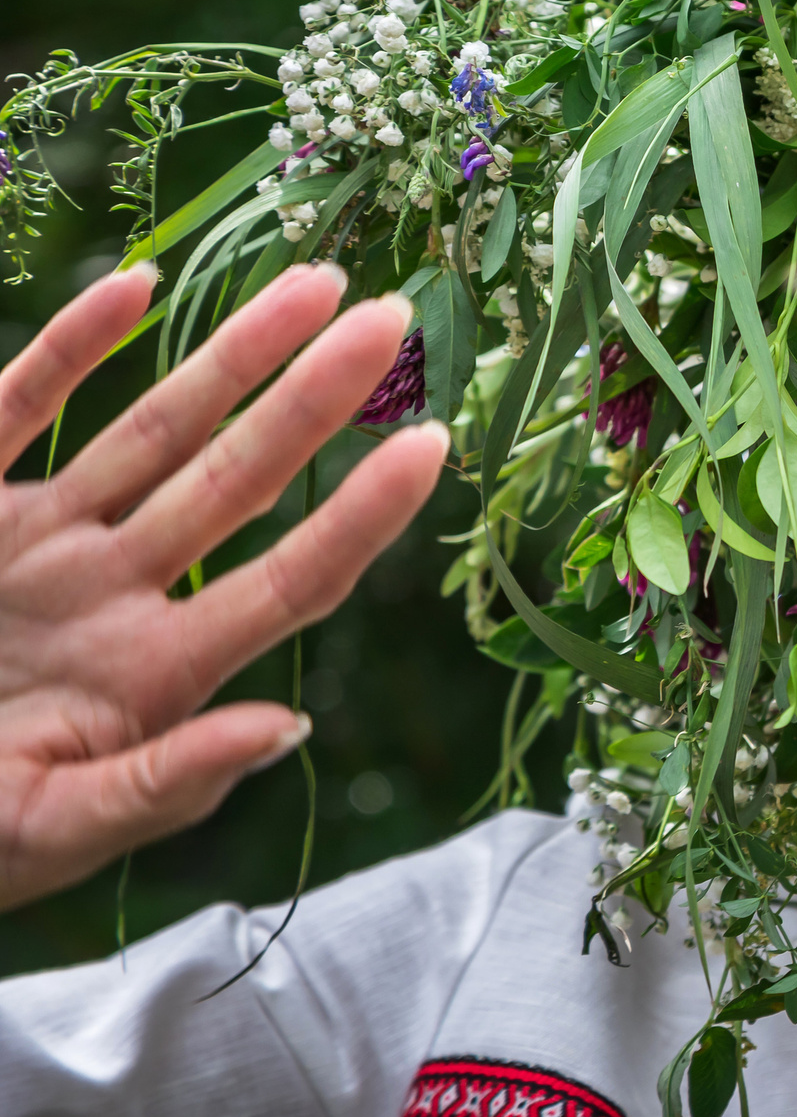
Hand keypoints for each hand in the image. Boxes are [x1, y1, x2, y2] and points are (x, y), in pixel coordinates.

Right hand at [0, 262, 445, 908]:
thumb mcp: (49, 831)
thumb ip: (163, 783)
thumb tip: (290, 729)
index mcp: (151, 675)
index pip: (287, 581)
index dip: (361, 515)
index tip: (434, 444)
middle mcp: (113, 593)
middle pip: (238, 479)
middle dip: (315, 399)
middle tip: (395, 319)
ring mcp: (38, 544)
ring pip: (155, 430)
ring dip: (233, 354)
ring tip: (320, 285)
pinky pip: (19, 406)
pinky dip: (75, 345)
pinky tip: (138, 284)